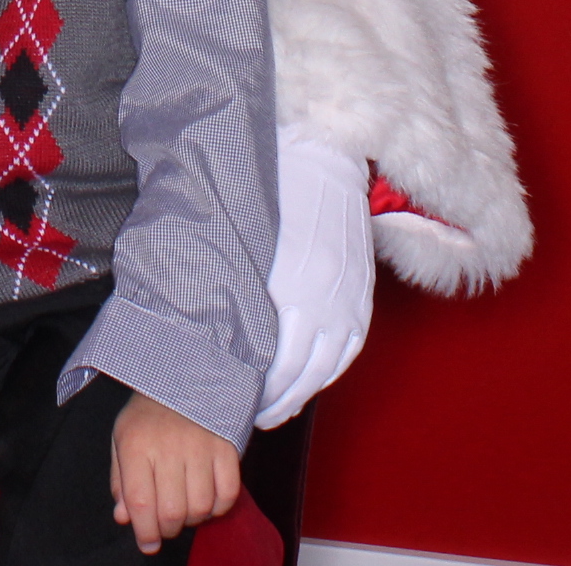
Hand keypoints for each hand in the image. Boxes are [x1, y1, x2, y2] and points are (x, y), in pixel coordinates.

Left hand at [109, 392, 239, 553]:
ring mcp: (201, 445)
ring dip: (193, 519)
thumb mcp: (122, 439)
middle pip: (171, 511)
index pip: (139, 501)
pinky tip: (208, 501)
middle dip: (167, 529)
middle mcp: (168, 445)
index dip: (144, 531)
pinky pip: (228, 493)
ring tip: (186, 509)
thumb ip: (120, 480)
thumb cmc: (148, 414)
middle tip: (166, 525)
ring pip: (200, 506)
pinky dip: (219, 507)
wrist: (184, 373)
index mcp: (136, 443)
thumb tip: (124, 518)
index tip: (147, 544)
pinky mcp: (227, 446)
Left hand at [255, 125, 373, 427]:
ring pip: (325, 369)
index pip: (270, 363)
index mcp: (289, 288)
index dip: (251, 391)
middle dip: (272, 401)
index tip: (229, 403)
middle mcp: (323, 301)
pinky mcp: (363, 295)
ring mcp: (348, 300)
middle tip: (248, 416)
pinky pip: (349, 351)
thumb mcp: (242, 241)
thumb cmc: (271, 191)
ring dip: (300, 394)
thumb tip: (207, 328)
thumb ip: (231, 286)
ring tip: (276, 408)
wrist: (320, 154)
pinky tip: (311, 382)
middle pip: (298, 374)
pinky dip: (329, 373)